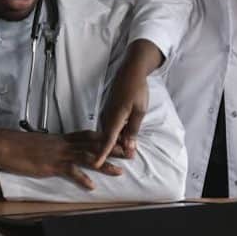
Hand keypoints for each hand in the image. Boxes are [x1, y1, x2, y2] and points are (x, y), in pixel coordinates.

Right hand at [0, 130, 123, 190]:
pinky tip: (91, 186)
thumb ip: (52, 145)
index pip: (87, 135)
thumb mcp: (40, 142)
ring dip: (104, 164)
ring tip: (119, 171)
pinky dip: (81, 178)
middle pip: (93, 144)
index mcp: (61, 138)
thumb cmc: (18, 145)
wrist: (4, 144)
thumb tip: (58, 148)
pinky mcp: (50, 165)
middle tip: (129, 152)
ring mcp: (58, 154)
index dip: (104, 136)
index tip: (119, 138)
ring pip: (86, 157)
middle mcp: (63, 144)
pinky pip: (70, 171)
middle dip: (112, 149)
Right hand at [96, 39, 163, 166]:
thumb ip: (133, 130)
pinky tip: (126, 134)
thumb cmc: (137, 90)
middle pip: (109, 137)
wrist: (132, 71)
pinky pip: (112, 125)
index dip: (102, 153)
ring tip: (129, 148)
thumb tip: (129, 147)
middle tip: (129, 156)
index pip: (108, 139)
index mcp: (115, 117)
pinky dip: (118, 132)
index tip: (96, 164)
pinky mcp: (110, 109)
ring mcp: (108, 112)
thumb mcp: (139, 111)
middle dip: (115, 149)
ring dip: (117, 140)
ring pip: (110, 131)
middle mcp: (108, 116)